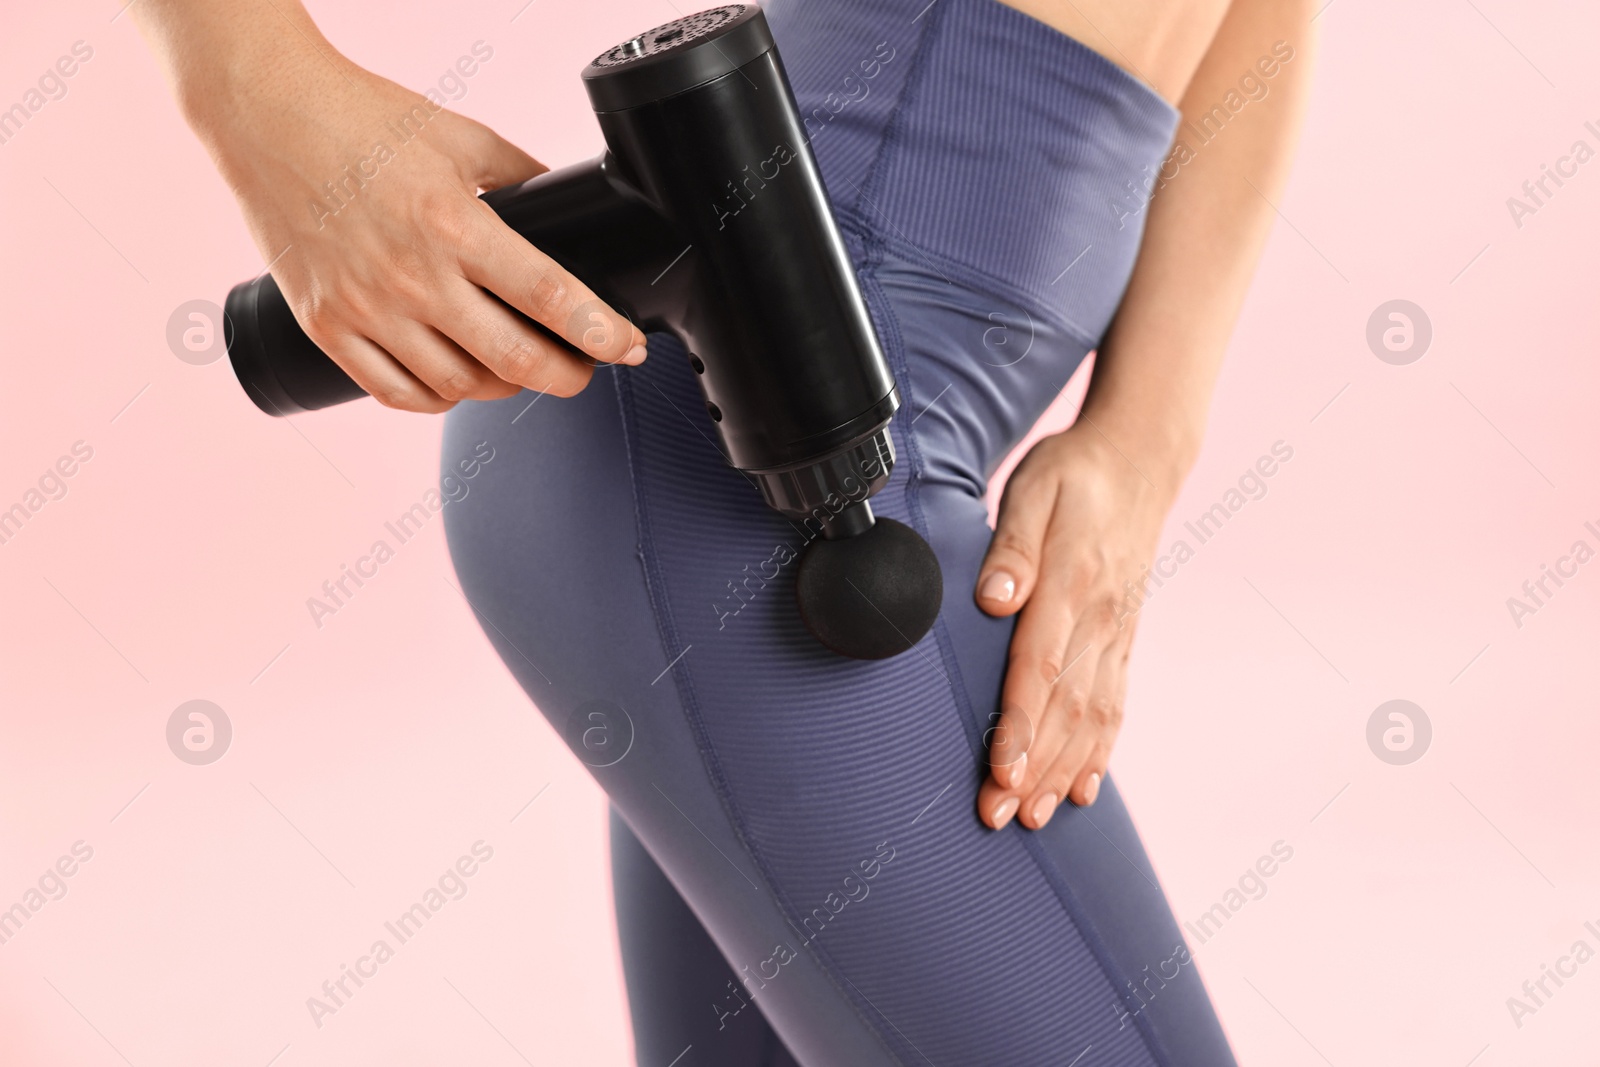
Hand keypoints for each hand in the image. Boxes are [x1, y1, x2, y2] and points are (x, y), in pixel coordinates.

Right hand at [193, 39, 645, 411]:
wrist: (263, 114)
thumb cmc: (361, 118)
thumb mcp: (461, 135)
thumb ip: (521, 177)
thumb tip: (566, 207)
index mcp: (453, 224)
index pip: (548, 296)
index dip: (599, 331)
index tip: (627, 346)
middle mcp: (412, 276)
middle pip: (512, 360)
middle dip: (565, 375)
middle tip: (583, 370)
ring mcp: (367, 309)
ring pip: (457, 387)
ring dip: (502, 387)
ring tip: (519, 368)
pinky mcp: (327, 327)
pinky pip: (396, 393)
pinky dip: (437, 399)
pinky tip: (456, 383)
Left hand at [974, 423, 1172, 829]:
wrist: (1141, 460)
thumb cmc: (1073, 474)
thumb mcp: (1032, 491)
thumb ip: (1012, 547)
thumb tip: (993, 599)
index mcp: (1073, 584)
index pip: (1041, 668)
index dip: (1020, 724)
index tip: (999, 770)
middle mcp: (1101, 619)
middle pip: (1065, 709)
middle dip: (1032, 767)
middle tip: (998, 816)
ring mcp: (1118, 633)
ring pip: (1093, 717)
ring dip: (1061, 771)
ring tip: (1032, 817)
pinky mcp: (1124, 639)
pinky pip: (1114, 705)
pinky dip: (1098, 753)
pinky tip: (1080, 789)